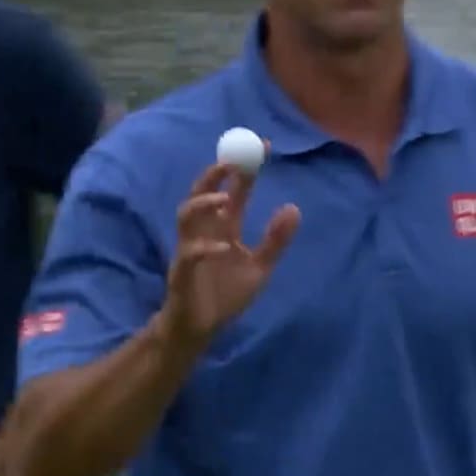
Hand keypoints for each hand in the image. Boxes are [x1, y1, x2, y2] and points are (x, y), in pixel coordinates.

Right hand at [158, 154, 300, 351]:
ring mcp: (190, 248)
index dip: (245, 168)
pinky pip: (190, 255)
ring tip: (222, 198)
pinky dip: (205, 248)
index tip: (263, 146)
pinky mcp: (182, 272)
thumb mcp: (260, 268)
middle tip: (234, 161)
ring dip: (202, 203)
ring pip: (186, 216)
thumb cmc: (226, 296)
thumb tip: (294, 208)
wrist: (201, 329)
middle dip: (216, 174)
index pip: (233, 189)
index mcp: (224, 227)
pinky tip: (223, 247)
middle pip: (202, 191)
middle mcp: (204, 231)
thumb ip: (275, 241)